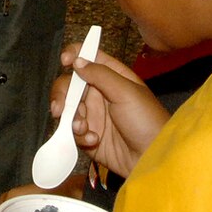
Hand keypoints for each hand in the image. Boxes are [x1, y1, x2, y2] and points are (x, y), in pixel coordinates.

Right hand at [60, 47, 167, 179]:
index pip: (89, 58)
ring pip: (68, 109)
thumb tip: (77, 61)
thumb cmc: (147, 120)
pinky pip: (74, 132)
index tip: (65, 61)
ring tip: (83, 128)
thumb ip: (101, 75)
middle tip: (59, 108)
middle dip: (61, 94)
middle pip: (70, 84)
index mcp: (111, 77)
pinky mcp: (89, 136)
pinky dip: (79, 135)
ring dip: (71, 118)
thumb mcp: (126, 92)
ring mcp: (94, 115)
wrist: (152, 157)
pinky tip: (94, 140)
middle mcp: (99, 93)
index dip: (74, 54)